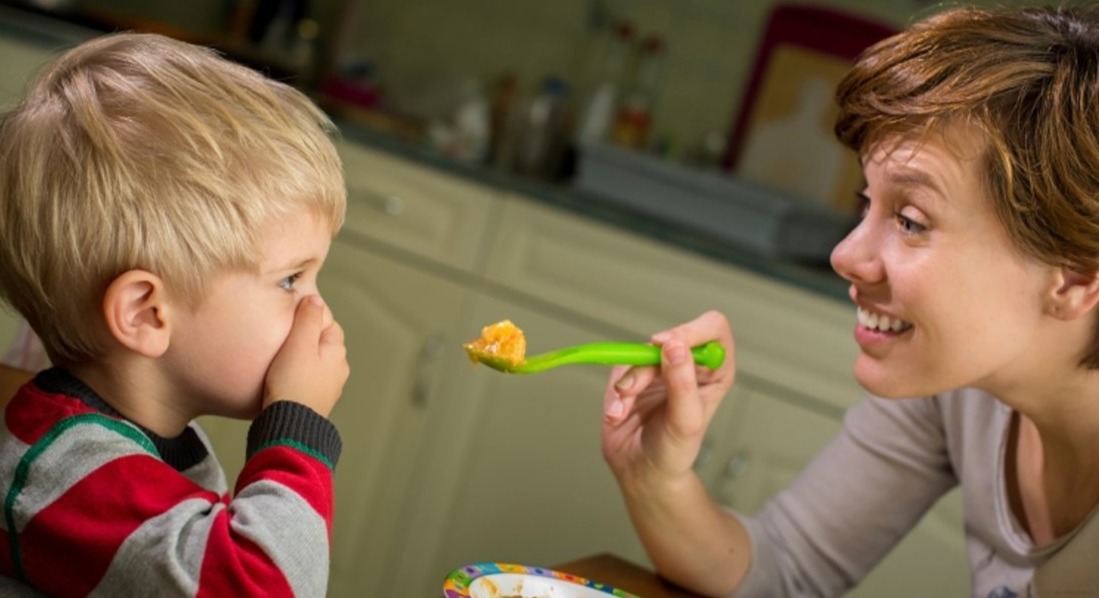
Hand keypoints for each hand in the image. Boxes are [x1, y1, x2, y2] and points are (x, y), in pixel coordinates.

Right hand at [263, 295, 348, 416]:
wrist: (288, 426)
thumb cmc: (292, 384)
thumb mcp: (299, 344)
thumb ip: (308, 319)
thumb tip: (315, 299)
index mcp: (337, 352)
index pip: (329, 324)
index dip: (311, 317)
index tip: (292, 317)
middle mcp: (338, 370)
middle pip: (321, 343)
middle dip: (304, 338)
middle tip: (283, 337)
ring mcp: (328, 388)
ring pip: (314, 363)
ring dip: (300, 358)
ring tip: (280, 359)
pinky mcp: (314, 401)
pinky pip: (306, 380)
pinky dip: (296, 375)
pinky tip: (282, 378)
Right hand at [602, 310, 734, 487]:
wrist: (641, 470)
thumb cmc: (674, 451)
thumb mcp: (686, 421)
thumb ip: (682, 383)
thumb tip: (674, 346)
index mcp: (714, 370)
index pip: (712, 329)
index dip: (690, 331)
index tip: (667, 347)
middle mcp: (688, 364)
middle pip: (670, 338)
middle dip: (647, 365)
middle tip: (633, 388)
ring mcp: (659, 368)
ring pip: (639, 353)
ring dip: (627, 383)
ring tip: (623, 412)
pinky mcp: (633, 374)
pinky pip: (619, 368)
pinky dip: (614, 394)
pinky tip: (617, 415)